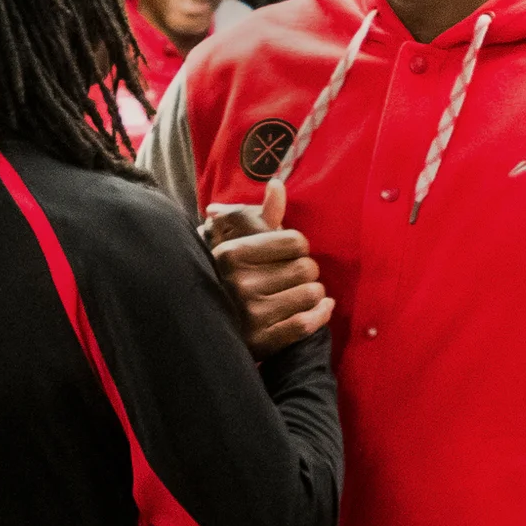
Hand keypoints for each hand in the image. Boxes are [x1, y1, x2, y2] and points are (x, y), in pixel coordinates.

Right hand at [204, 178, 334, 356]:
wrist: (206, 327)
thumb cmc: (232, 278)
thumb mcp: (240, 244)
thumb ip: (263, 216)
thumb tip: (277, 184)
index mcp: (231, 253)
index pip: (295, 240)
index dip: (298, 248)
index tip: (288, 256)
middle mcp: (239, 282)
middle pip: (307, 267)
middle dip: (307, 272)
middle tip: (294, 278)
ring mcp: (250, 313)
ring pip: (312, 294)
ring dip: (314, 294)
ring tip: (299, 294)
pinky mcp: (261, 341)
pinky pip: (306, 324)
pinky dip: (320, 315)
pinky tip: (319, 310)